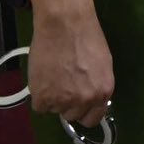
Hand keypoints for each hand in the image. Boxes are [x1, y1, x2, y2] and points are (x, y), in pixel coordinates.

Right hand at [26, 5, 113, 127]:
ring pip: (54, 109)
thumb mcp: (102, 65)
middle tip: (63, 83)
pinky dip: (39, 95)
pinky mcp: (42, 97)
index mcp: (103, 92)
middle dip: (67, 103)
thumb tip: (88, 99)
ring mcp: (63, 100)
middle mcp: (85, 100)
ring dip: (52, 97)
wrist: (64, 24)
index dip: (84, 111)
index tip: (78, 105)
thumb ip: (95, 86)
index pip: (92, 119)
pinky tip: (43, 77)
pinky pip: (39, 106)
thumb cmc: (86, 38)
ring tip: (53, 75)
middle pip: (72, 115)